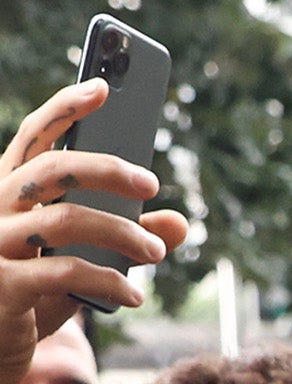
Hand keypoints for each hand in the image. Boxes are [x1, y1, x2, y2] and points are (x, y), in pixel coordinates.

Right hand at [0, 81, 186, 383]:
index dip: (64, 108)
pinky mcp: (2, 285)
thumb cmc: (36, 297)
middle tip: (152, 183)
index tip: (104, 86)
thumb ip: (128, 240)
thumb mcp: (84, 264)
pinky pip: (65, 272)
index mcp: (9, 194)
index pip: (32, 139)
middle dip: (107, 169)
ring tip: (156, 253)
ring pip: (65, 220)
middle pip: (53, 170)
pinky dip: (110, 281)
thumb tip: (181, 223)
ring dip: (123, 233)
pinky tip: (135, 296)